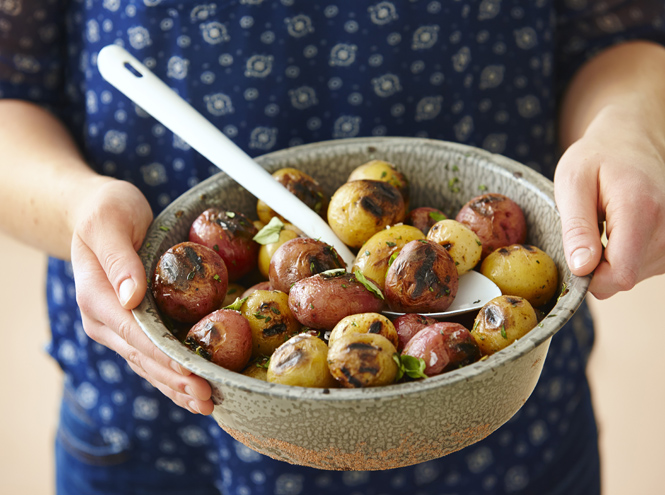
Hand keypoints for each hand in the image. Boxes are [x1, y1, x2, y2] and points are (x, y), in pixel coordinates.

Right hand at [70, 178, 213, 413]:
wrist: (98, 213)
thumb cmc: (107, 211)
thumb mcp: (110, 222)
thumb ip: (117, 257)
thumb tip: (131, 295)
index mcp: (97, 297)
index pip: (135, 334)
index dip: (164, 357)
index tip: (192, 373)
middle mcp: (104, 319)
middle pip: (143, 358)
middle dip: (176, 381)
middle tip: (208, 398)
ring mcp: (117, 327)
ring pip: (147, 365)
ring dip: (176, 387)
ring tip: (207, 404)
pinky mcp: (132, 326)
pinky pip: (152, 357)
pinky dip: (172, 375)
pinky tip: (192, 391)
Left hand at [555, 103, 664, 298]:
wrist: (631, 140)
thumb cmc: (597, 157)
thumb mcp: (572, 183)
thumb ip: (576, 227)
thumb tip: (582, 268)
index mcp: (641, 210)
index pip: (621, 274)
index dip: (591, 278)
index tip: (575, 256)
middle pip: (625, 277)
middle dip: (598, 265)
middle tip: (589, 228)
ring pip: (633, 275)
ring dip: (611, 258)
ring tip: (606, 223)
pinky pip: (642, 267)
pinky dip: (624, 255)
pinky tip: (619, 228)